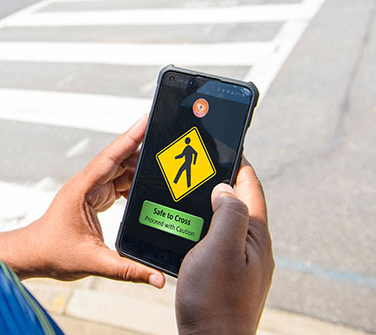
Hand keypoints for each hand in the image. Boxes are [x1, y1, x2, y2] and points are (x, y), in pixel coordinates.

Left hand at [0, 115, 164, 288]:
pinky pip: (120, 180)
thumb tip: (157, 278)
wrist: (33, 254)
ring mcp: (92, 187)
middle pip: (120, 158)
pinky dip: (134, 181)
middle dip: (142, 147)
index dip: (130, 137)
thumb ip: (127, 270)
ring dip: (140, 165)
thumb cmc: (53, 253)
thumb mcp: (92, 262)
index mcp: (83, 188)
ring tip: (163, 162)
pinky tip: (148, 185)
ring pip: (121, 168)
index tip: (147, 120)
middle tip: (165, 140)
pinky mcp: (96, 195)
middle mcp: (89, 183)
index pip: (111, 156)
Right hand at [176, 159, 273, 334]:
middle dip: (223, 180)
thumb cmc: (215, 300)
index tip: (225, 145)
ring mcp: (242, 259)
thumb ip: (228, 213)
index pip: (251, 186)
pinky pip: (219, 237)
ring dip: (212, 203)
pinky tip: (190, 227)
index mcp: (255, 233)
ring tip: (191, 192)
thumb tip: (225, 189)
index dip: (239, 163)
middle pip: (240, 201)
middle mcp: (253, 244)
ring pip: (228, 219)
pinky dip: (206, 225)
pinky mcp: (229, 271)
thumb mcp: (221, 249)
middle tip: (200, 166)